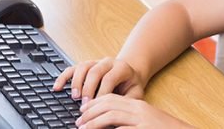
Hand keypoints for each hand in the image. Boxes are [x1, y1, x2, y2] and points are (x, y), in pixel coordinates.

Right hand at [52, 57, 145, 101]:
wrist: (130, 74)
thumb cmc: (131, 87)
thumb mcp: (136, 93)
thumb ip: (127, 101)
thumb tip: (117, 112)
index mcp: (122, 68)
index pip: (109, 78)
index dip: (102, 92)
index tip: (98, 106)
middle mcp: (108, 62)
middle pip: (94, 71)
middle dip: (88, 88)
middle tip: (84, 104)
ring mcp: (96, 62)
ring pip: (83, 67)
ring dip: (76, 82)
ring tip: (75, 97)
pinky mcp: (86, 65)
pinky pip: (72, 68)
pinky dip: (64, 77)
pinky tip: (57, 87)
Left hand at [76, 94, 192, 128]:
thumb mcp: (145, 121)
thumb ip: (129, 119)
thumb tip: (111, 124)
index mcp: (138, 105)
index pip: (112, 98)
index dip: (95, 103)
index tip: (83, 110)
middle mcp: (139, 110)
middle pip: (108, 104)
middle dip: (90, 112)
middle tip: (79, 120)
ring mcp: (142, 120)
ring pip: (111, 116)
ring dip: (94, 122)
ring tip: (83, 128)